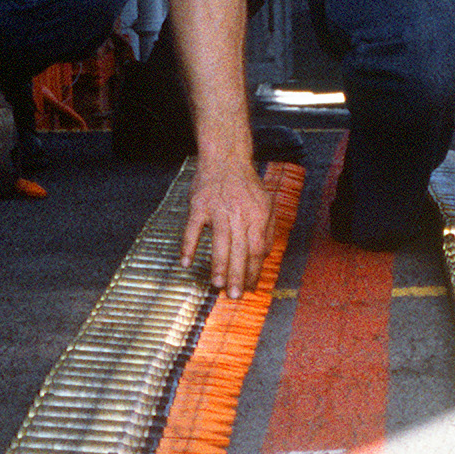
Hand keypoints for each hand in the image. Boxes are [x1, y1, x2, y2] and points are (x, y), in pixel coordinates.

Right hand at [181, 151, 272, 299]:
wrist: (226, 158)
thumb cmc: (247, 185)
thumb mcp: (267, 204)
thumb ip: (268, 230)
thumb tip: (264, 256)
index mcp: (257, 215)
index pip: (257, 249)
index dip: (253, 270)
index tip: (249, 287)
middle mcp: (238, 213)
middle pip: (239, 250)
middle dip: (237, 275)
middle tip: (234, 295)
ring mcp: (217, 209)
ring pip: (218, 242)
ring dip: (218, 265)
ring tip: (217, 285)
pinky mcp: (198, 205)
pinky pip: (192, 229)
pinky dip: (189, 246)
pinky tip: (186, 263)